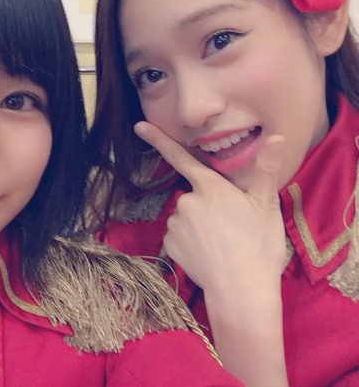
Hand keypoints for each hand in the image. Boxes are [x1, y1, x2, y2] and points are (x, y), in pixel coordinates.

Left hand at [134, 122, 287, 296]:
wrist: (241, 291)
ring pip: (186, 217)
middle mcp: (186, 202)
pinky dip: (190, 242)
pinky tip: (208, 253)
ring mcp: (175, 225)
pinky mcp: (170, 246)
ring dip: (199, 224)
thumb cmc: (258, 246)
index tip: (139, 126)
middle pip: (194, 196)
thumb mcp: (266, 206)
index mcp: (210, 188)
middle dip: (208, 205)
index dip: (159, 140)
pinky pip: (178, 236)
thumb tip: (277, 137)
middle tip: (232, 226)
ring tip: (223, 243)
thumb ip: (266, 170)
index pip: (181, 157)